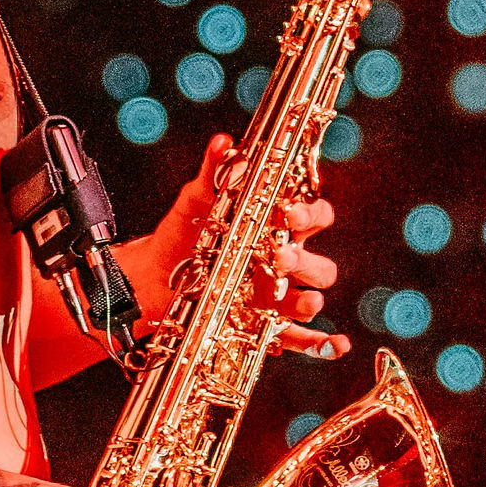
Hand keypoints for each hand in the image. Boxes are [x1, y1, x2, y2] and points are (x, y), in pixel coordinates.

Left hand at [138, 134, 349, 359]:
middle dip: (304, 260)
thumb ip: (214, 173)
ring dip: (309, 300)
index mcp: (275, 228)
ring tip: (296, 300)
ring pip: (312, 298)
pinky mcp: (264, 325)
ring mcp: (276, 296)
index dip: (311, 215)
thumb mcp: (196, 201)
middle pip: (320, 263)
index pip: (314, 217)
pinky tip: (335, 345)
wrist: (151, 279)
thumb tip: (223, 141)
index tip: (289, 213)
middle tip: (278, 256)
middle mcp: (282, 262)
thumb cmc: (180, 234)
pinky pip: (301, 338)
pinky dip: (322, 344)